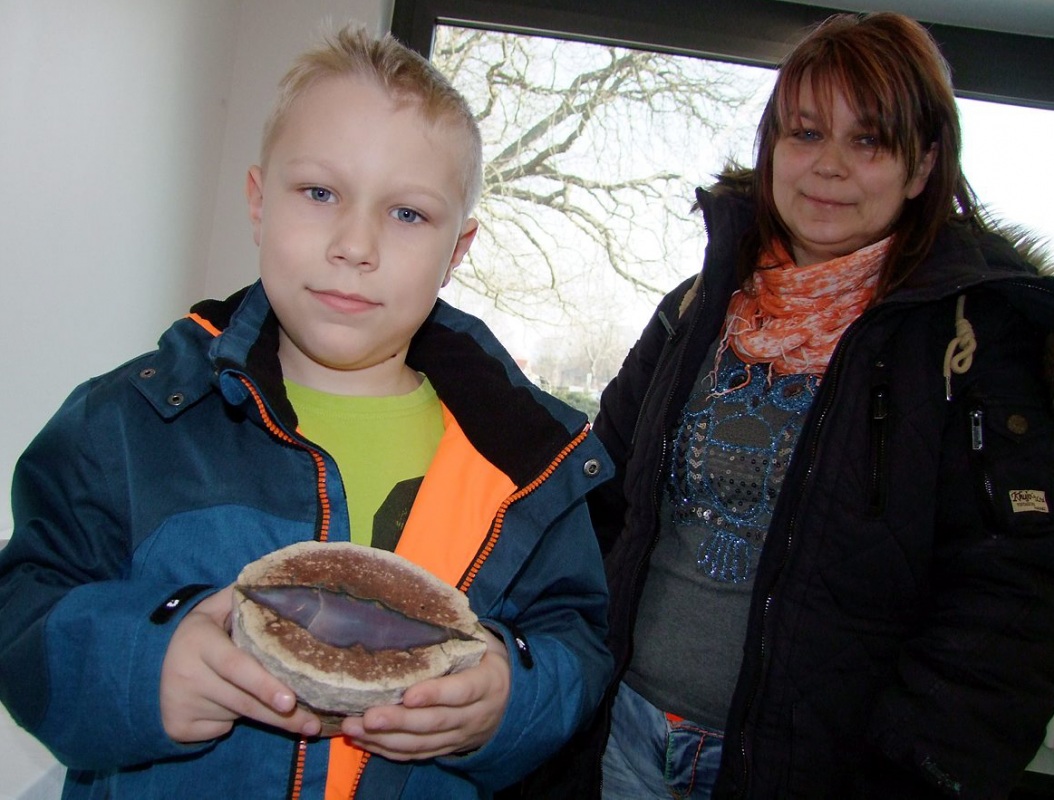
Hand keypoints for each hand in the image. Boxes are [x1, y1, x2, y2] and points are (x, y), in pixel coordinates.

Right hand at [159, 585, 321, 742]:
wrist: (146, 663)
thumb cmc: (197, 634)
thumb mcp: (212, 610)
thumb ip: (241, 598)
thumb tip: (276, 582)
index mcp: (201, 642)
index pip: (237, 666)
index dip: (264, 685)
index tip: (290, 700)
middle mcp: (188, 676)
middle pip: (244, 701)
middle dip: (282, 717)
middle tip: (312, 725)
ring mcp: (182, 705)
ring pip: (238, 716)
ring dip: (263, 714)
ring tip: (289, 713)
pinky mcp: (179, 727)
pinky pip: (221, 728)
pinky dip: (233, 721)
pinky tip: (226, 705)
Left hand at [340, 628, 510, 759]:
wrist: (512, 701)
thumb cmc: (488, 661)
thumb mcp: (484, 643)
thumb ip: (460, 632)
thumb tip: (427, 604)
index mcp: (486, 684)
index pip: (461, 692)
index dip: (435, 694)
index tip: (408, 695)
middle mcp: (474, 715)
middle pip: (435, 722)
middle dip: (399, 721)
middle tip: (368, 716)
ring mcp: (459, 735)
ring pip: (422, 743)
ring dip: (386, 738)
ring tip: (353, 728)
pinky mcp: (446, 748)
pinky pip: (417, 753)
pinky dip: (389, 750)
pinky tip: (364, 740)